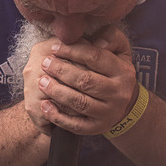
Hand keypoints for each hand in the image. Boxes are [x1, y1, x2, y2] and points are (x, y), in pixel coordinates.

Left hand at [24, 25, 138, 135]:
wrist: (124, 104)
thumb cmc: (114, 71)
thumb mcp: (120, 50)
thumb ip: (110, 37)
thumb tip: (96, 41)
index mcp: (123, 72)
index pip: (95, 58)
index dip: (72, 51)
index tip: (54, 48)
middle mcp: (118, 94)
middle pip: (86, 81)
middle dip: (62, 71)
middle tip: (45, 63)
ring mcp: (108, 113)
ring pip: (80, 103)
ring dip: (58, 92)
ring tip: (41, 82)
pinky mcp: (97, 128)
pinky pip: (76, 125)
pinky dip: (58, 116)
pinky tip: (45, 106)